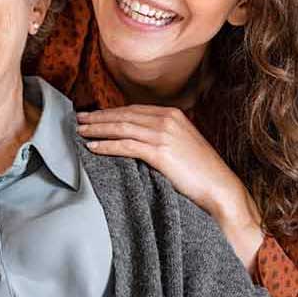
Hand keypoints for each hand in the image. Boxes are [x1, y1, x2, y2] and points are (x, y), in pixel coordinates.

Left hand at [76, 105, 263, 271]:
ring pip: (121, 128)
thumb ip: (161, 135)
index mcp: (172, 114)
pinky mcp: (160, 152)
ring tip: (80, 132)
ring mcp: (164, 134)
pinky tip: (93, 147)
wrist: (219, 187)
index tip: (93, 115)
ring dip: (98, 129)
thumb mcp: (181, 144)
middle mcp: (167, 119)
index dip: (110, 112)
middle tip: (79, 120)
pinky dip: (107, 145)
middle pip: (124, 115)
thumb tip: (135, 138)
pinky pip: (126, 145)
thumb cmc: (200, 171)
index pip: (132, 109)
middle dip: (99, 117)